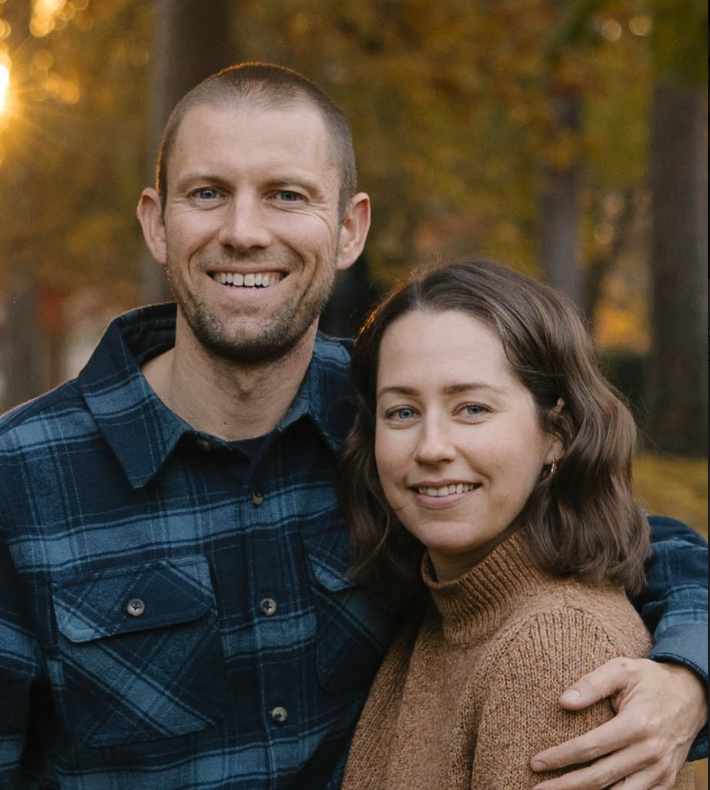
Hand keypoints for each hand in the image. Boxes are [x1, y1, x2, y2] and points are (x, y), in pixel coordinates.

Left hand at [530, 657, 706, 789]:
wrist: (693, 694)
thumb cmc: (651, 679)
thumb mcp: (622, 669)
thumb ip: (592, 683)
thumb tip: (563, 701)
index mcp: (636, 724)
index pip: (590, 747)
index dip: (560, 757)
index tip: (536, 762)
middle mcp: (650, 752)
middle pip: (599, 777)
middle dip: (565, 785)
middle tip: (537, 788)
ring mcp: (660, 770)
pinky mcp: (666, 780)